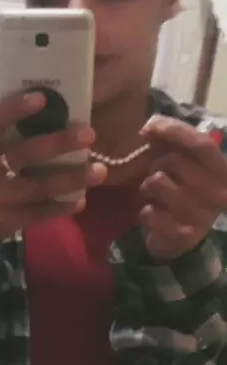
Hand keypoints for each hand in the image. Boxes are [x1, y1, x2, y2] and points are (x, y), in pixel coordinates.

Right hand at [0, 91, 106, 257]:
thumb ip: (2, 139)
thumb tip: (46, 111)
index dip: (15, 109)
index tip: (42, 98)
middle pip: (24, 154)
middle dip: (59, 143)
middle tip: (89, 134)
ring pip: (39, 187)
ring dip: (72, 178)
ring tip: (99, 171)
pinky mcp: (7, 222)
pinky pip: (40, 213)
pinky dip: (62, 207)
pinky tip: (81, 200)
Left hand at [138, 116, 226, 259]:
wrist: (180, 238)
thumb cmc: (181, 190)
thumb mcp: (181, 160)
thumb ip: (171, 139)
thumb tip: (150, 125)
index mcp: (223, 170)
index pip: (202, 143)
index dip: (174, 130)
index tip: (147, 128)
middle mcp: (219, 192)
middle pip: (173, 161)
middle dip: (156, 165)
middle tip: (159, 177)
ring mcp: (202, 215)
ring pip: (156, 183)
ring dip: (147, 189)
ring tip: (156, 197)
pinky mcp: (183, 235)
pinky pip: (149, 212)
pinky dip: (145, 213)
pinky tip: (156, 216)